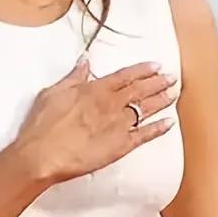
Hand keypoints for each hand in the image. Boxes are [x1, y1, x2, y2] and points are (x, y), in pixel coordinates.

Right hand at [13, 58, 176, 186]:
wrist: (43, 154)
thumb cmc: (43, 125)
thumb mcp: (53, 92)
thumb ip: (73, 77)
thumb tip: (84, 62)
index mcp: (95, 90)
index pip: (125, 76)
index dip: (142, 70)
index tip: (156, 66)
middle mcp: (112, 104)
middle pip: (140, 90)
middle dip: (158, 82)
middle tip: (172, 77)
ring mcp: (119, 125)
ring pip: (146, 109)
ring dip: (162, 100)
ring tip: (173, 94)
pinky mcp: (122, 146)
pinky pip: (145, 135)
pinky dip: (159, 128)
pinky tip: (169, 123)